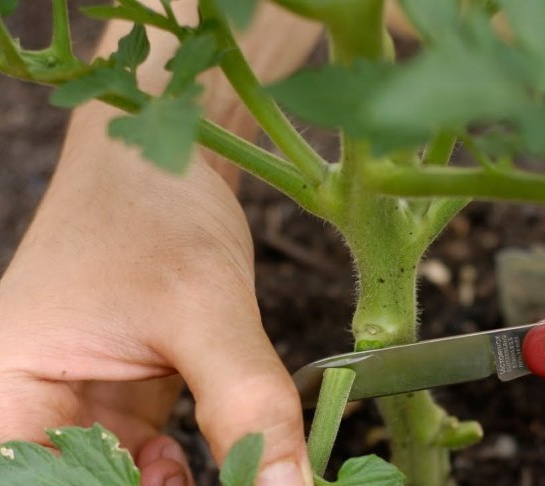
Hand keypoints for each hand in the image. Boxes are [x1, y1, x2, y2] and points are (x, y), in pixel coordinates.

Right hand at [0, 2, 321, 484]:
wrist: (159, 157)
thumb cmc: (158, 212)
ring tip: (234, 478)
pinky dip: (178, 473)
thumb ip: (245, 406)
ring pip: (115, 482)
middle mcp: (27, 407)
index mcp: (6, 389)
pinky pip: (141, 462)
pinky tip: (206, 464)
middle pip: (79, 483)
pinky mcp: (117, 398)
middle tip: (238, 482)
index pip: (44, 482)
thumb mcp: (205, 310)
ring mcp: (74, 405)